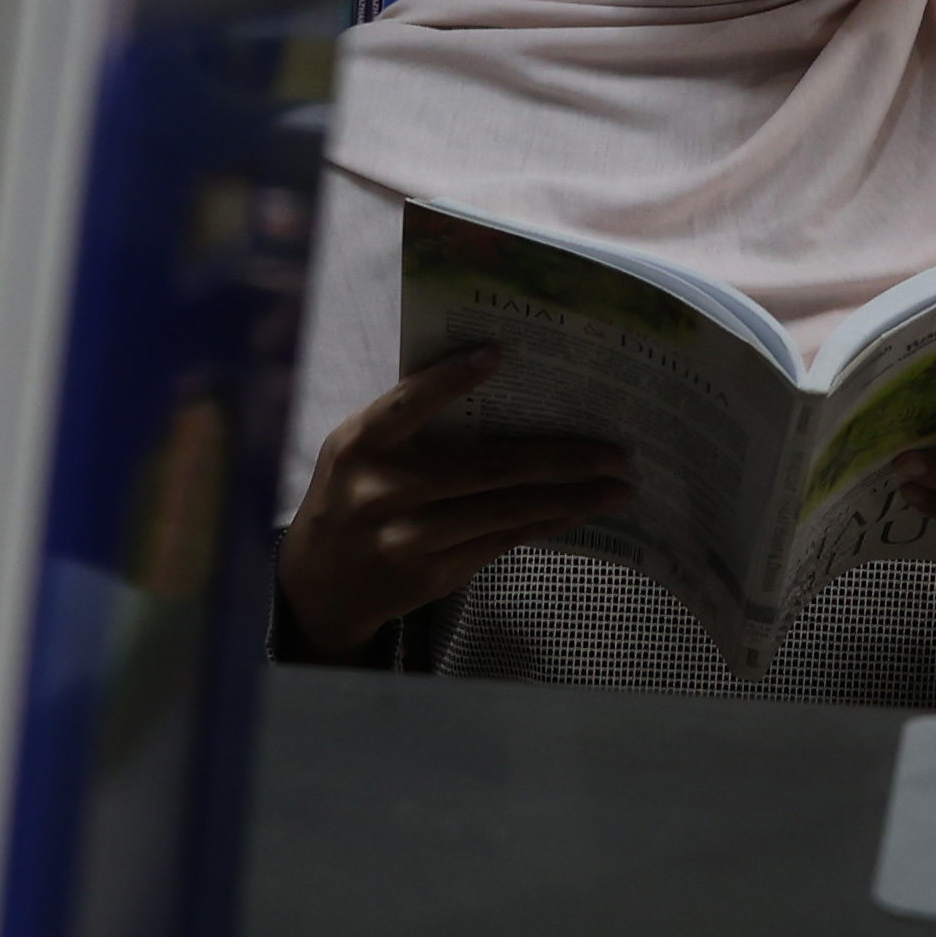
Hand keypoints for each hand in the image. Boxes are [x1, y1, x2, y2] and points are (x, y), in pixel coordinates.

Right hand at [279, 346, 636, 661]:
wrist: (318, 583)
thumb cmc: (351, 493)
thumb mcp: (358, 449)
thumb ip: (407, 422)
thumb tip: (498, 385)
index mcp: (361, 444)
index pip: (407, 404)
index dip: (450, 378)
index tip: (499, 354)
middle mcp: (382, 491)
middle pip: (486, 468)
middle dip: (561, 458)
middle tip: (615, 452)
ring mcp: (408, 539)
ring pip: (505, 511)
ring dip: (569, 498)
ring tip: (616, 487)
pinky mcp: (430, 575)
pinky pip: (500, 542)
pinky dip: (544, 524)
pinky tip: (577, 511)